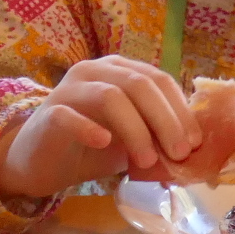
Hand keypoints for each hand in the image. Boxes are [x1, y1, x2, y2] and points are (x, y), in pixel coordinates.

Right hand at [0, 57, 201, 205]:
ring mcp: (69, 88)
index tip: (195, 143)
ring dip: (136, 130)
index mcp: (120, 71)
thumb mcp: (131, 142)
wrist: (39, 162)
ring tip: (147, 161)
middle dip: (165, 120)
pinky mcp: (48, 113)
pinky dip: (89, 128)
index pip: (159, 80)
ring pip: (111, 97)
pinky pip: (69, 115)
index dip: (181, 110)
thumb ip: (157, 139)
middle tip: (179, 153)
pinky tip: (104, 143)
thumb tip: (195, 153)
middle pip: (140, 85)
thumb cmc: (91, 148)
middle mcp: (96, 71)